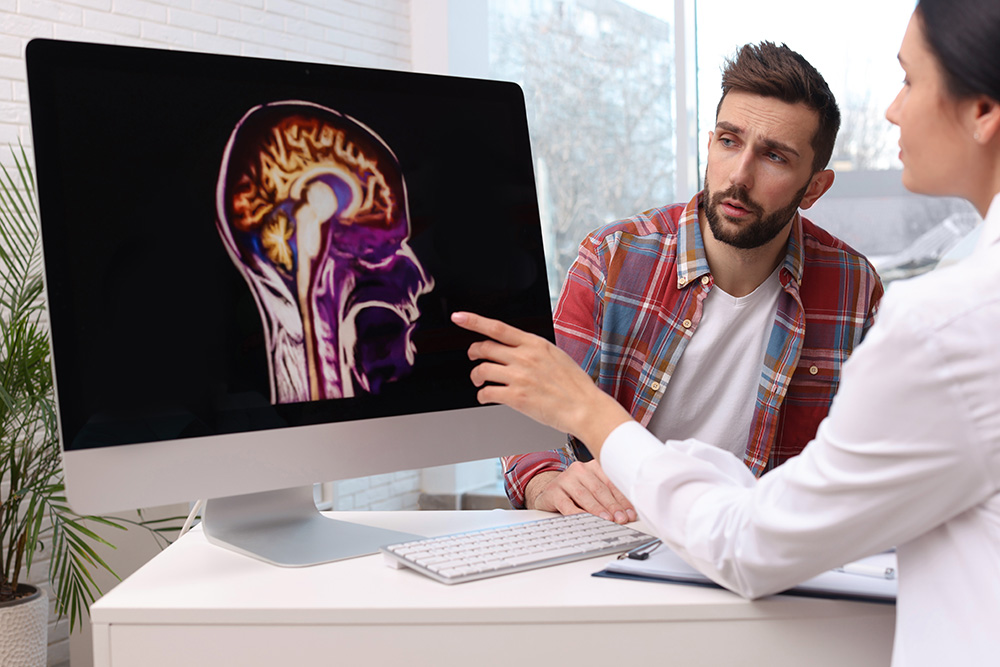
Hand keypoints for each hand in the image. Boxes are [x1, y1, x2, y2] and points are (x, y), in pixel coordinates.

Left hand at [450, 311, 631, 457]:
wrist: (585, 408)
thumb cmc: (575, 385)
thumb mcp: (556, 355)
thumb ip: (534, 350)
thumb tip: (517, 348)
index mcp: (534, 343)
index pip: (497, 327)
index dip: (474, 321)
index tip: (459, 317)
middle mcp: (524, 357)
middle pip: (484, 348)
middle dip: (473, 352)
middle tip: (472, 357)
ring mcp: (519, 376)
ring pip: (481, 370)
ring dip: (475, 376)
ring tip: (478, 381)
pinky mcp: (516, 397)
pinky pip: (487, 393)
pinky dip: (482, 395)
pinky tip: (486, 397)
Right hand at [526, 463, 636, 523]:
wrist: (549, 491)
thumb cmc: (575, 491)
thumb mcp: (593, 489)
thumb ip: (608, 497)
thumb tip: (626, 513)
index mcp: (593, 467)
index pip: (611, 484)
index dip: (622, 500)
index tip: (631, 513)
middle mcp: (579, 470)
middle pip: (599, 489)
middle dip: (613, 506)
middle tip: (622, 518)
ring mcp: (565, 479)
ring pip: (585, 496)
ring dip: (598, 510)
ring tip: (607, 519)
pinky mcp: (553, 492)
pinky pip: (567, 505)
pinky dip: (578, 514)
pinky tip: (586, 520)